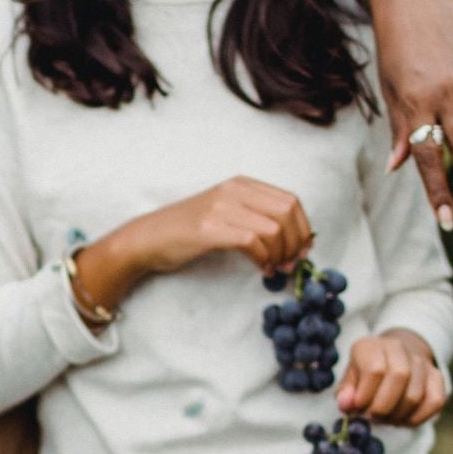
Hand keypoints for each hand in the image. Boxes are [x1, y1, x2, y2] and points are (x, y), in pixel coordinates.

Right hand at [72, 178, 311, 317]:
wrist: (149, 238)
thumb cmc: (190, 231)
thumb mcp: (227, 214)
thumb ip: (257, 218)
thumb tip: (296, 240)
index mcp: (242, 184)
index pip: (290, 200)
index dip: (303, 228)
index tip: (302, 251)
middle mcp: (233, 190)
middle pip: (286, 212)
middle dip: (295, 243)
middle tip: (291, 264)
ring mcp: (220, 207)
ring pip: (273, 228)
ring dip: (280, 254)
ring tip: (275, 268)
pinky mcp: (209, 228)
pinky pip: (252, 241)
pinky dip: (263, 259)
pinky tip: (261, 269)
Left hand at [339, 330, 447, 428]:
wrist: (392, 360)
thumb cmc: (365, 375)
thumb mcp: (350, 380)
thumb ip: (346, 393)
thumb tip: (346, 405)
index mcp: (371, 346)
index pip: (374, 370)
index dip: (365, 396)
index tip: (357, 411)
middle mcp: (398, 348)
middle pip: (399, 377)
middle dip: (384, 407)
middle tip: (374, 418)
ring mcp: (420, 362)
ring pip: (415, 394)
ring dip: (398, 416)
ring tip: (386, 420)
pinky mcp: (437, 377)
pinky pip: (434, 402)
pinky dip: (418, 418)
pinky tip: (404, 420)